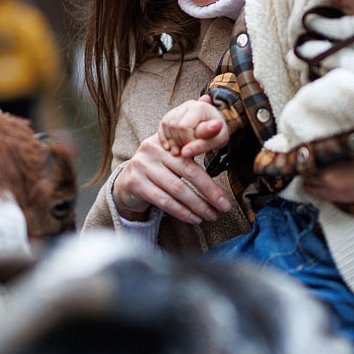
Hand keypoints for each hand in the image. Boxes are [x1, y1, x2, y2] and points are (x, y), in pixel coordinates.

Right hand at [113, 133, 233, 224]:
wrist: (126, 182)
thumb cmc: (157, 169)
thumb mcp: (171, 156)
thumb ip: (191, 150)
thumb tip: (217, 135)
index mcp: (166, 139)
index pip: (193, 154)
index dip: (211, 172)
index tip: (227, 181)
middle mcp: (153, 149)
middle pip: (188, 172)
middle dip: (209, 191)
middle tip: (224, 206)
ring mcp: (142, 166)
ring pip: (177, 189)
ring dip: (197, 205)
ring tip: (211, 215)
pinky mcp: (136, 183)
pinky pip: (164, 201)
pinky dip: (181, 212)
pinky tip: (194, 219)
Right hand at [158, 95, 228, 158]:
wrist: (218, 126)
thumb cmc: (219, 133)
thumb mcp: (217, 140)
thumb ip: (201, 146)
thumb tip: (184, 153)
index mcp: (199, 108)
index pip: (184, 126)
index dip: (187, 141)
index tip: (195, 147)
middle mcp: (188, 105)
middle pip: (173, 125)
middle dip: (178, 141)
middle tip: (186, 151)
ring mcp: (179, 108)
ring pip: (165, 124)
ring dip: (170, 140)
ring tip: (179, 151)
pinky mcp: (173, 114)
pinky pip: (162, 125)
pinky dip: (164, 137)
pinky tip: (170, 147)